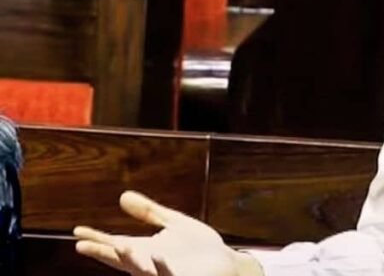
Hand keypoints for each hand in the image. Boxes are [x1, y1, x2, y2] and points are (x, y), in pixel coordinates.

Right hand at [74, 190, 262, 275]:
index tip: (78, 231)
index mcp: (145, 251)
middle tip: (83, 245)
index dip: (97, 239)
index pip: (115, 245)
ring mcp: (164, 274)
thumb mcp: (173, 223)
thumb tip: (122, 196)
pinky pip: (169, 275)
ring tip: (119, 244)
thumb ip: (148, 212)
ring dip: (131, 260)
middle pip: (123, 259)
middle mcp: (149, 265)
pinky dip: (161, 268)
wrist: (225, 264)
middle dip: (105, 252)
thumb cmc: (198, 247)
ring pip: (143, 270)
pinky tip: (156, 255)